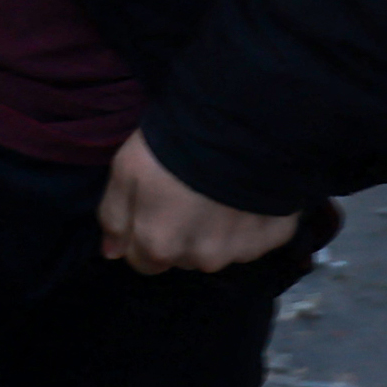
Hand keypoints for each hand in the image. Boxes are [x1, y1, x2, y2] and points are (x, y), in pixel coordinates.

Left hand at [97, 130, 299, 275]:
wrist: (239, 125)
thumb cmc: (172, 147)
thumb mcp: (125, 171)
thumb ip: (114, 217)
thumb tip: (112, 253)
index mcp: (160, 247)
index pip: (142, 261)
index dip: (143, 233)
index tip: (153, 205)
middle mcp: (201, 260)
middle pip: (181, 256)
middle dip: (179, 234)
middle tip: (186, 193)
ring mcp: (241, 252)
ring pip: (218, 250)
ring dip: (214, 230)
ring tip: (217, 191)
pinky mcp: (274, 238)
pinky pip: (255, 237)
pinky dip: (249, 221)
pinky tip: (245, 193)